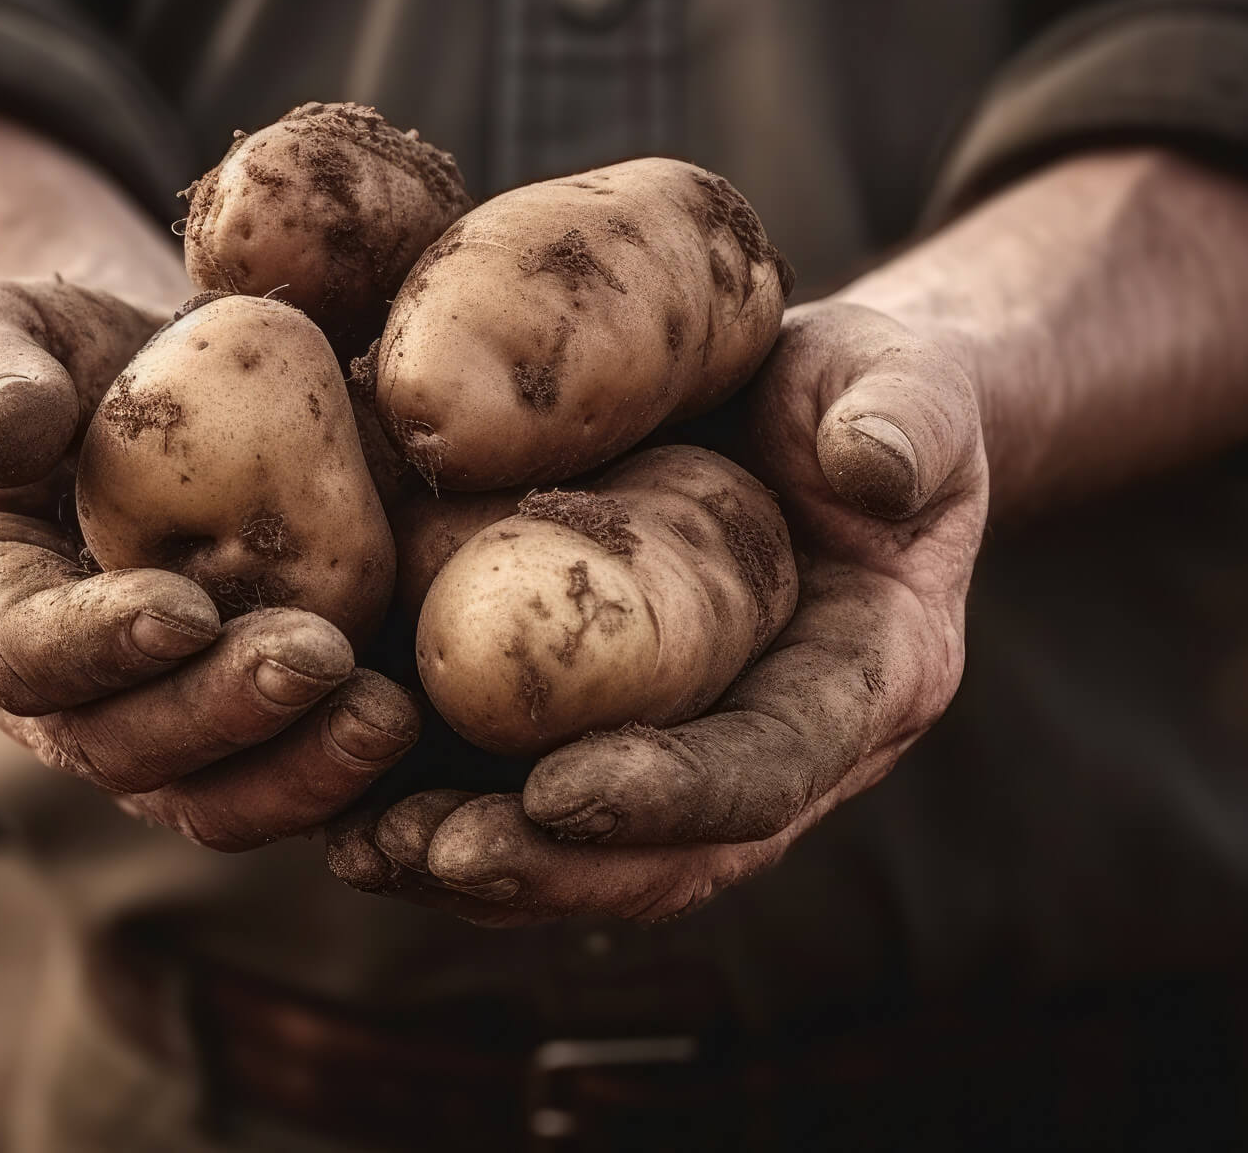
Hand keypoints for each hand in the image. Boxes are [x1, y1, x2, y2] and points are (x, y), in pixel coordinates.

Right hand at [0, 276, 421, 851]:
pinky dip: (350, 773)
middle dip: (220, 712)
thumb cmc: (44, 352)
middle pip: (124, 747)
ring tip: (384, 717)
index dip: (96, 645)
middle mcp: (55, 693)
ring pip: (213, 793)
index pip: (18, 652)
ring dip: (299, 769)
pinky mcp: (246, 724)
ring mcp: (153, 720)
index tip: (183, 609)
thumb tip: (8, 437)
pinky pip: (290, 778)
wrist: (138, 379)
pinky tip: (422, 727)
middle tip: (314, 659)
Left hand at [328, 301, 985, 922]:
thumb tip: (870, 467)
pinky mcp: (611, 731)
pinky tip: (344, 801)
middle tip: (430, 849)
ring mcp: (691, 752)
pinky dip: (440, 810)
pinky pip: (527, 801)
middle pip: (667, 856)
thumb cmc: (855, 390)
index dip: (670, 795)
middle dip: (548, 865)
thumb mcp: (901, 380)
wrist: (808, 414)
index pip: (769, 771)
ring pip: (588, 855)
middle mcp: (779, 748)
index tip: (557, 789)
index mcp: (865, 682)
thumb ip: (903, 415)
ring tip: (362, 847)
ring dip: (476, 867)